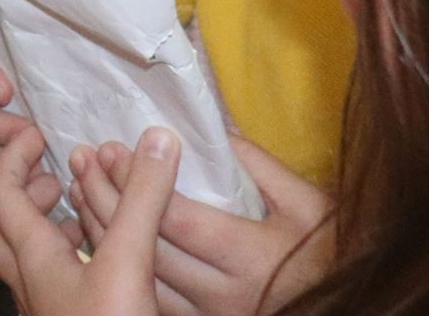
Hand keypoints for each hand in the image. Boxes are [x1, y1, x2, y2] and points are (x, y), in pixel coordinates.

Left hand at [0, 126, 177, 315]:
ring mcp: (45, 309)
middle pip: (7, 227)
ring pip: (31, 258)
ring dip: (52, 231)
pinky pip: (56, 283)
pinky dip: (72, 261)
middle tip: (62, 178)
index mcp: (32, 257)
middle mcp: (29, 283)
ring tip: (88, 215)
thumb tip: (158, 140)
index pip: (1, 192)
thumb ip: (140, 201)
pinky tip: (104, 263)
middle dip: (30, 195)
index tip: (36, 134)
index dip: (14, 156)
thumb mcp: (128, 261)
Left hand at [72, 134, 335, 315]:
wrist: (347, 303)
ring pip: (140, 274)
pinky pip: (150, 296)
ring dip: (103, 230)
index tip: (112, 147)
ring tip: (81, 187)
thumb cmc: (330, 250)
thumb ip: (261, 167)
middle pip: (147, 246)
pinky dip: (119, 263)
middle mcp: (226, 296)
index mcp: (251, 258)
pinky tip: (102, 231)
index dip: (137, 182)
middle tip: (86, 159)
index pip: (176, 219)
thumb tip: (214, 130)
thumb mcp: (308, 204)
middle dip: (108, 198)